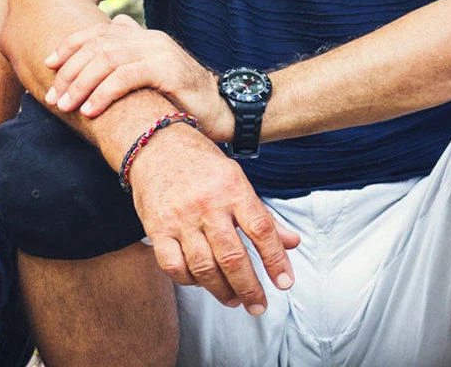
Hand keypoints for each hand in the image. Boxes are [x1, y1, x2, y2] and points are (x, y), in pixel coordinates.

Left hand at [45, 16, 233, 140]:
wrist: (220, 109)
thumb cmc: (181, 98)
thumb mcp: (152, 74)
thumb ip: (132, 56)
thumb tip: (116, 30)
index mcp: (143, 36)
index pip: (99, 32)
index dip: (71, 46)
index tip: (48, 64)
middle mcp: (150, 38)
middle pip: (98, 46)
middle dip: (70, 72)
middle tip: (54, 97)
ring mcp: (160, 52)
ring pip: (108, 59)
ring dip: (81, 84)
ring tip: (67, 106)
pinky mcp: (168, 70)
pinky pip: (127, 77)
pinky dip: (104, 92)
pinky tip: (91, 110)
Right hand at [128, 124, 299, 314]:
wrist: (156, 146)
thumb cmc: (202, 165)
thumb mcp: (237, 179)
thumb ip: (264, 215)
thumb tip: (293, 242)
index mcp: (233, 188)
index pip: (261, 230)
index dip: (276, 259)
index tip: (284, 282)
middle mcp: (208, 204)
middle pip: (233, 257)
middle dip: (249, 287)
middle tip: (258, 305)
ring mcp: (181, 218)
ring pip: (204, 267)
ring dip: (222, 291)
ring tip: (234, 300)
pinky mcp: (157, 229)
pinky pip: (174, 266)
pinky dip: (189, 281)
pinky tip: (201, 283)